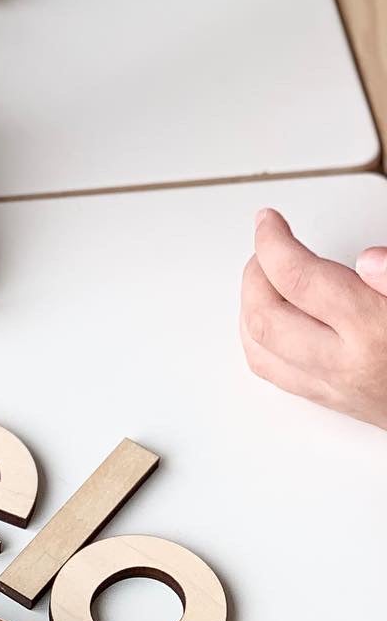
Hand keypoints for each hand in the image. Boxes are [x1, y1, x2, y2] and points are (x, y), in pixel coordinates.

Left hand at [240, 208, 386, 431]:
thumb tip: (369, 260)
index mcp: (371, 328)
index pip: (300, 279)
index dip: (273, 243)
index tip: (268, 221)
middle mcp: (343, 362)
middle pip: (267, 316)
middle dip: (255, 272)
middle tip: (266, 247)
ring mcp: (330, 385)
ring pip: (258, 348)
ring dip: (248, 306)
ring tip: (262, 276)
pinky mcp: (327, 399)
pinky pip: (270, 371)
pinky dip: (255, 337)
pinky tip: (264, 316)